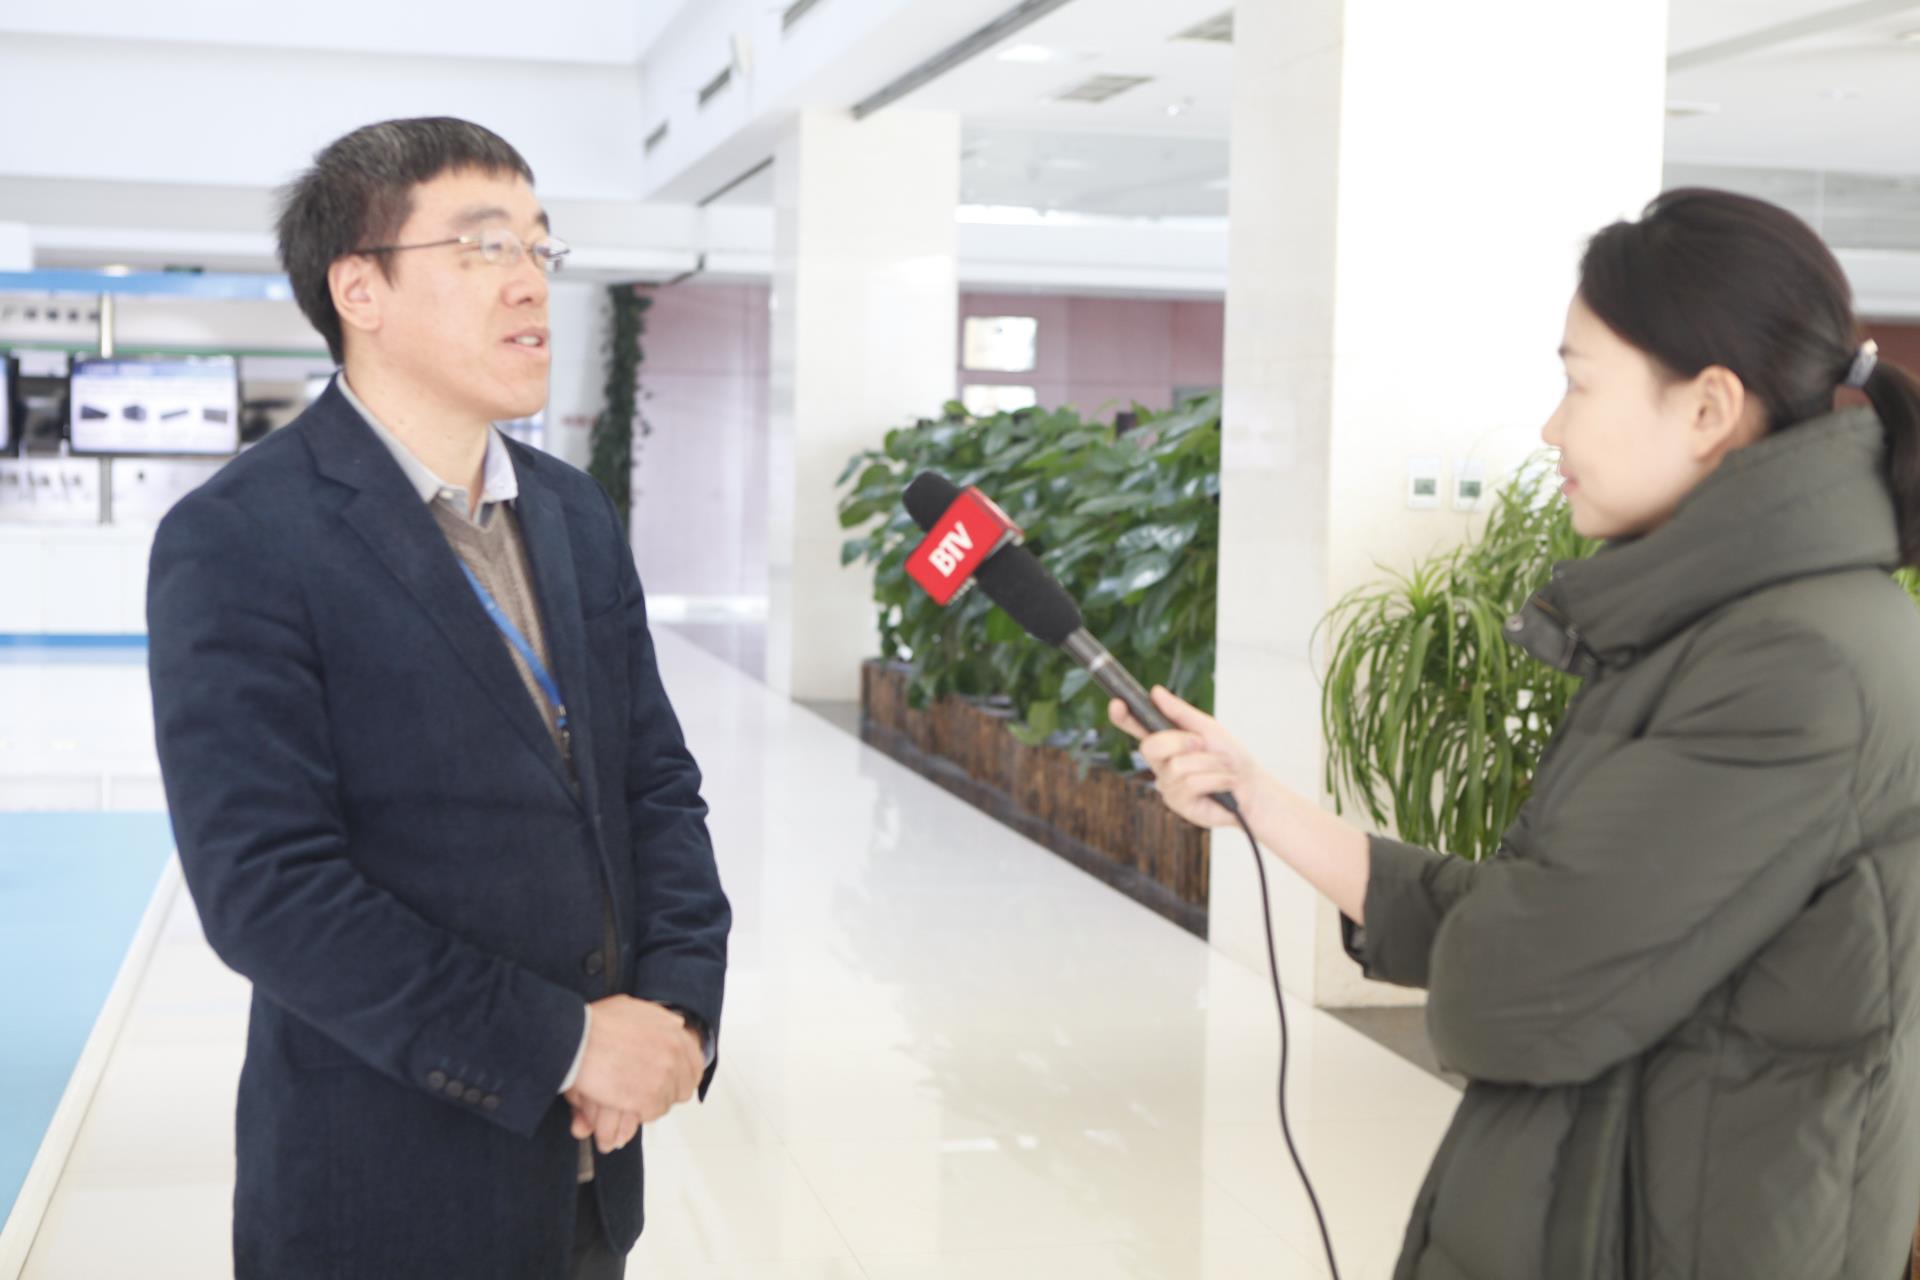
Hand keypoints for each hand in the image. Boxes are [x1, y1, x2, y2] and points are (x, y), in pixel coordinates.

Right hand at [567, 996, 703, 1145]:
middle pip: (683, 1088)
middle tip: (644, 1093)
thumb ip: (658, 1018)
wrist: (577, 1041)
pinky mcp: (649, 1097)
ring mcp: (663, 1076)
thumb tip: (677, 1023)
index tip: (671, 1083)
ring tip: (628, 1096)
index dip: (682, 1077)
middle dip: (666, 1092)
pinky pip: (652, 1113)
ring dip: (649, 1103)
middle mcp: (674, 1053)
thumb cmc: (597, 1024)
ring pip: (666, 1103)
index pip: (694, 1064)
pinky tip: (623, 1103)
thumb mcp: (632, 1008)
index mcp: (673, 1031)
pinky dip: (638, 1113)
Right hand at [1109, 686, 1263, 829]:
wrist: (1252, 788)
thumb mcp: (1208, 728)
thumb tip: (1155, 692)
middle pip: (1150, 746)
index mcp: (1166, 741)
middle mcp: (1161, 763)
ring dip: (1209, 763)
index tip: (1117, 703)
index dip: (1123, 717)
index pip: (1137, 727)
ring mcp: (1167, 784)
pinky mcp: (1177, 803)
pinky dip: (1214, 779)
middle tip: (1202, 744)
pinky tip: (1223, 784)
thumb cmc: (1231, 758)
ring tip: (1222, 769)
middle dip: (1180, 741)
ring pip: (1176, 766)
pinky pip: (1190, 784)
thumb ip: (1180, 712)